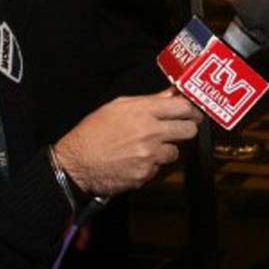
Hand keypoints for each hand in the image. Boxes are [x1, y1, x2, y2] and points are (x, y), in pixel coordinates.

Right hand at [54, 90, 202, 194]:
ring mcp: (149, 155)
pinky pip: (158, 169)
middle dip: (186, 130)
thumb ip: (150, 100)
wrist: (75, 163)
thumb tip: (171, 93)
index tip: (192, 113)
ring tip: (147, 147)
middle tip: (179, 130)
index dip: (191, 110)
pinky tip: (135, 160)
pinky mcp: (145, 174)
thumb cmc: (93, 132)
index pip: (183, 107)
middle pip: (188, 131)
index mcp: (143, 112)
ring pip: (175, 152)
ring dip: (166, 150)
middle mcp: (150, 132)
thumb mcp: (118, 106)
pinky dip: (151, 166)